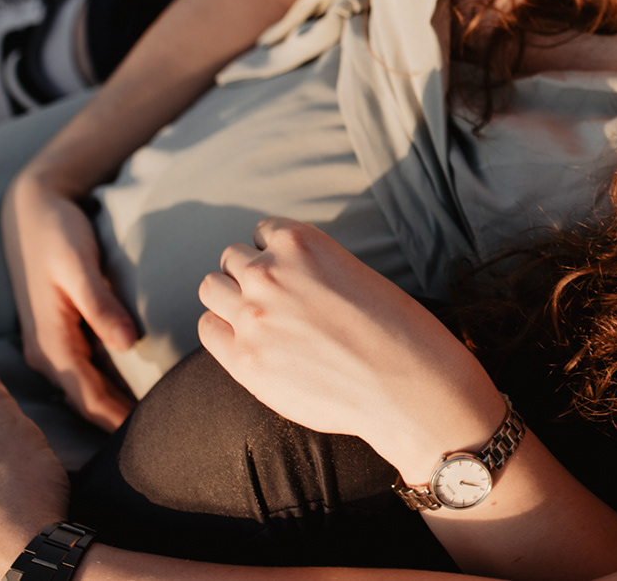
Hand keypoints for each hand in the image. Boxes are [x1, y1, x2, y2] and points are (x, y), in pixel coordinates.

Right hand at [2, 172, 137, 428]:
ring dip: (108, 407)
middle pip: (84, 401)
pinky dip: (100, 388)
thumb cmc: (58, 235)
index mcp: (51, 341)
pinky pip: (79, 373)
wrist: (30, 210)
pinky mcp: (56, 333)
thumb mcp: (79, 266)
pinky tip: (124, 393)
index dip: (116, 420)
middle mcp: (46, 351)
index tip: (150, 439)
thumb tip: (128, 344)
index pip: (87, 397)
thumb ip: (101, 306)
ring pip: (80, 390)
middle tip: (159, 443)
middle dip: (115, 423)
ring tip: (148, 426)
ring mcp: (48, 344)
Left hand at [198, 217, 501, 480]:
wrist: (407, 386)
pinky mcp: (245, 359)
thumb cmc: (396, 332)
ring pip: (211, 287)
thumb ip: (312, 270)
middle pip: (232, 258)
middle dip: (251, 275)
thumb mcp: (354, 275)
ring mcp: (252, 316)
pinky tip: (250, 343)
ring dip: (230, 299)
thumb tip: (286, 280)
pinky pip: (209, 328)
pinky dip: (223, 331)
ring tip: (258, 320)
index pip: (264, 231)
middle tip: (277, 303)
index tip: (292, 276)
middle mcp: (269, 272)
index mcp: (302, 243)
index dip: (277, 254)